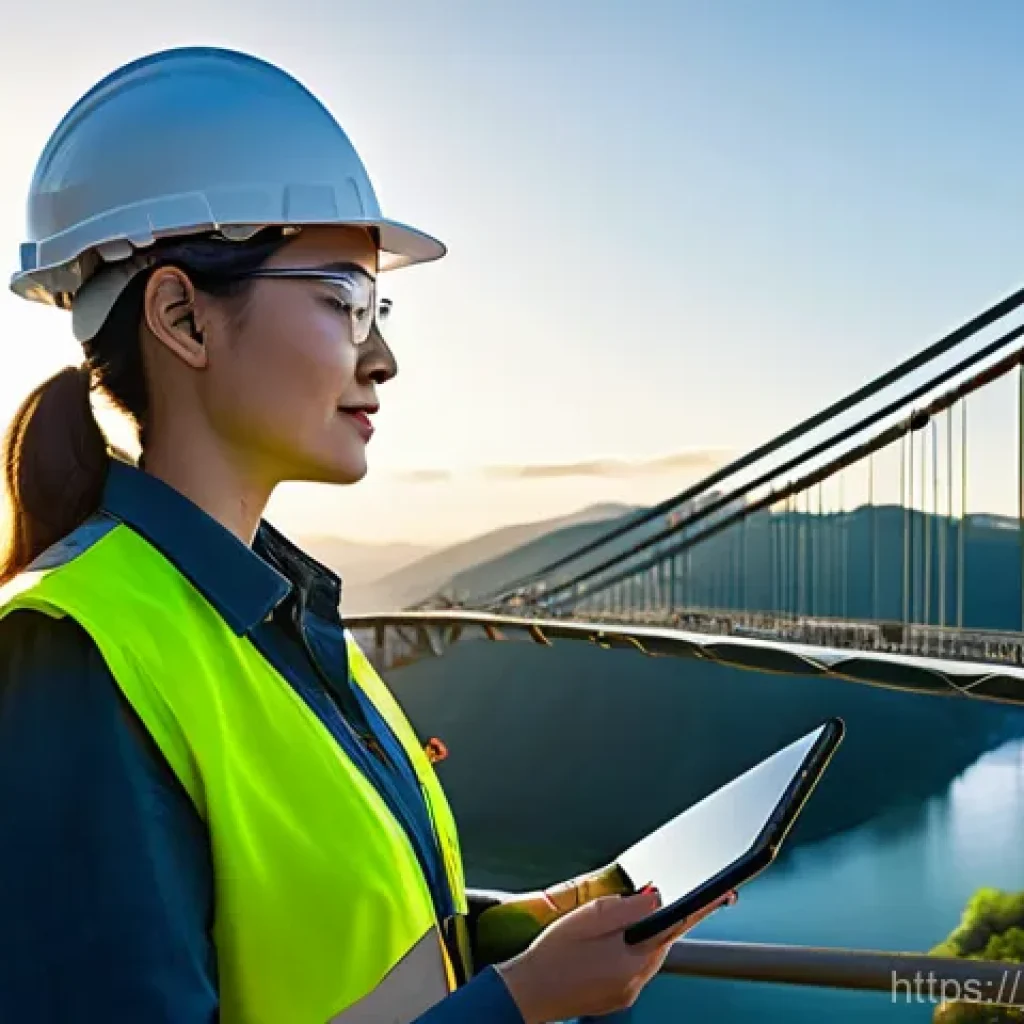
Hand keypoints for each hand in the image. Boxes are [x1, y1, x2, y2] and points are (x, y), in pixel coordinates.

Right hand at [495, 887, 734, 1022]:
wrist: (525, 993)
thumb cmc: (551, 956)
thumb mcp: (588, 919)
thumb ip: (626, 906)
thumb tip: (656, 895)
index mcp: (634, 959)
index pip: (678, 926)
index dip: (702, 908)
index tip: (723, 894)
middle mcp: (636, 981)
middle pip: (661, 941)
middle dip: (653, 919)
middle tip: (638, 900)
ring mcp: (625, 993)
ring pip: (644, 955)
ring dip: (634, 936)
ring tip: (602, 926)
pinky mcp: (615, 998)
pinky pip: (630, 968)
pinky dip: (623, 952)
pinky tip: (598, 946)